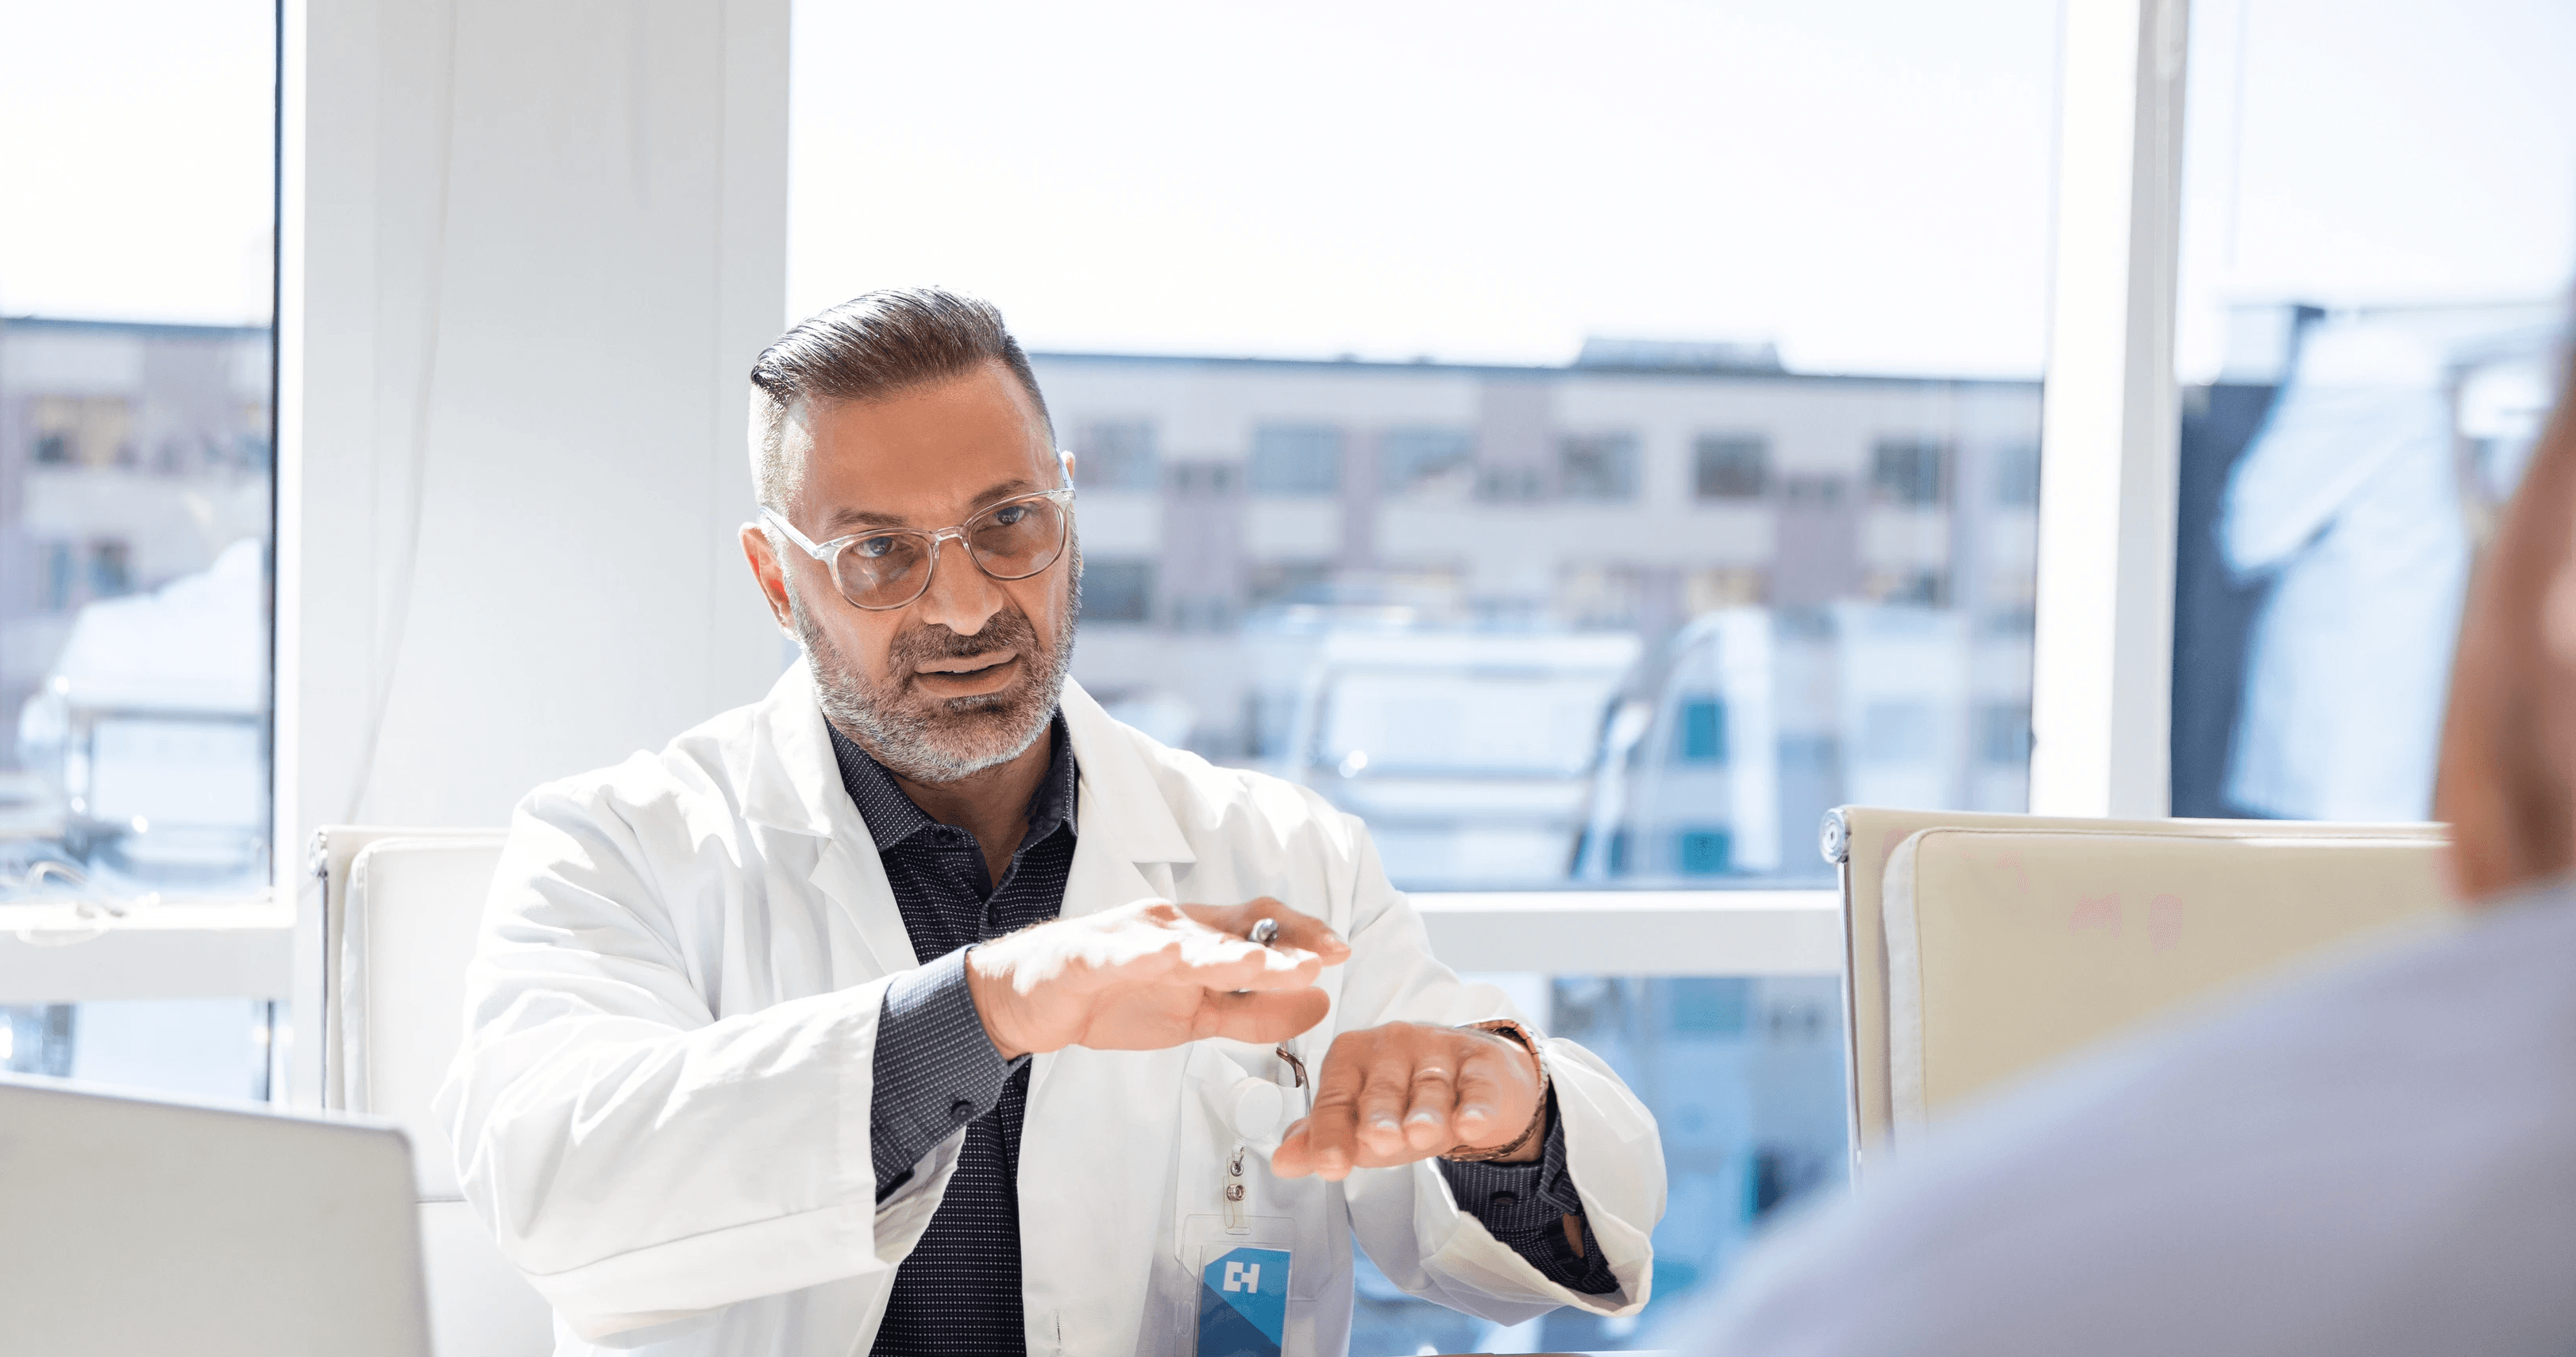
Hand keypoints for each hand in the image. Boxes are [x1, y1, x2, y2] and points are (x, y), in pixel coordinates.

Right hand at [965, 897, 1349, 1059]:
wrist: (1030, 999)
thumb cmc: (1113, 997)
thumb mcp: (1197, 1016)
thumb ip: (1256, 1012)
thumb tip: (1320, 1004)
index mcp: (1200, 939)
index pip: (1260, 925)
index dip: (1301, 935)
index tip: (1339, 952)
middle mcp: (1173, 928)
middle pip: (1234, 930)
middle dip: (1281, 944)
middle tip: (1323, 956)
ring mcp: (1131, 938)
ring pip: (1187, 943)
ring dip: (1226, 951)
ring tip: (1263, 961)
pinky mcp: (1089, 956)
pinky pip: (1118, 954)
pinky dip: (1143, 954)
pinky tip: (1166, 957)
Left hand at [1270, 1022, 1543, 1179]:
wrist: (1473, 1083)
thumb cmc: (1407, 1103)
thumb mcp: (1362, 1122)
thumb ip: (1324, 1140)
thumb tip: (1283, 1162)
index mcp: (1352, 1056)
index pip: (1335, 1097)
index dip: (1331, 1132)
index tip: (1330, 1165)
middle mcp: (1392, 1044)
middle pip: (1381, 1088)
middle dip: (1379, 1116)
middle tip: (1378, 1141)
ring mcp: (1438, 1049)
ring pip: (1428, 1087)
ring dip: (1425, 1113)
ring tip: (1421, 1134)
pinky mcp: (1480, 1063)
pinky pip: (1476, 1087)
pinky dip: (1475, 1107)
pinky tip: (1470, 1123)